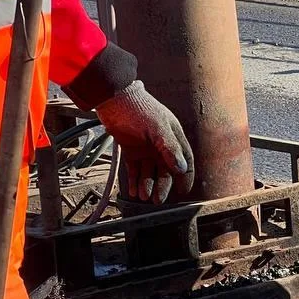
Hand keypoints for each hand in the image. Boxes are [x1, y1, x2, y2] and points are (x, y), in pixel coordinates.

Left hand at [96, 81, 195, 203]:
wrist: (113, 98)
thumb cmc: (140, 109)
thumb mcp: (158, 128)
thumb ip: (170, 148)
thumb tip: (182, 168)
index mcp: (173, 138)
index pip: (184, 161)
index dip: (185, 177)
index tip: (183, 191)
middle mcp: (161, 145)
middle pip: (165, 170)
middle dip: (162, 185)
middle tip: (157, 200)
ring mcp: (145, 149)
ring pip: (149, 172)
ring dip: (147, 184)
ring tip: (143, 196)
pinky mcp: (130, 150)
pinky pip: (135, 169)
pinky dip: (134, 180)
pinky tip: (133, 190)